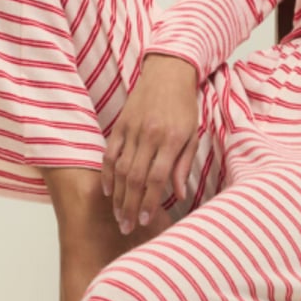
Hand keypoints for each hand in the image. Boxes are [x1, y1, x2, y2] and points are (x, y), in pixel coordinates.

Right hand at [101, 54, 199, 233]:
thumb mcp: (192, 134)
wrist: (167, 73)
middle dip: (130, 206)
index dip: (150, 203)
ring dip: (118, 196)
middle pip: (136, 179)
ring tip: (118, 216)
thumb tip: (180, 194)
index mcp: (170, 140)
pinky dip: (107, 174)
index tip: (146, 221)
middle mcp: (149, 136)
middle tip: (127, 227)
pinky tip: (108, 192)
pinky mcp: (120, 126)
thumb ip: (184, 165)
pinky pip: (110, 154)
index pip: (157, 179)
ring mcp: (132, 130)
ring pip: (121, 170)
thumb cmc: (184, 106)